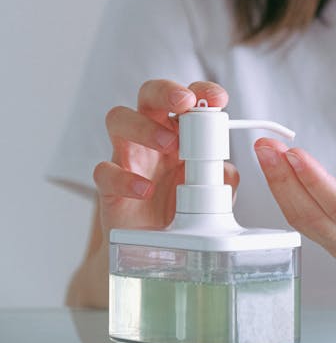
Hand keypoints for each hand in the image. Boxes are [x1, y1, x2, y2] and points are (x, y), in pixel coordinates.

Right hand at [93, 80, 238, 235]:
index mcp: (178, 130)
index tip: (217, 100)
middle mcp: (151, 135)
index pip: (186, 97)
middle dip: (166, 91)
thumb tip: (225, 169)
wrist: (153, 251)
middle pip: (148, 94)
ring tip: (169, 145)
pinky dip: (124, 178)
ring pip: (118, 118)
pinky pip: (104, 170)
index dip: (201, 91)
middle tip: (185, 103)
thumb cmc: (181, 210)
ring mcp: (127, 157)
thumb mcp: (213, 194)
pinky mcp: (108, 186)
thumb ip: (222, 178)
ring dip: (144, 126)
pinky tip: (145, 189)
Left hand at [255, 139, 335, 269]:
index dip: (315, 182)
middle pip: (315, 218)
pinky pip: (304, 220)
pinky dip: (287, 192)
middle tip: (267, 145)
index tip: (294, 153)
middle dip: (285, 180)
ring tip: (267, 150)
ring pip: (304, 222)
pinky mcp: (335, 244)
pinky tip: (278, 167)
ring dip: (280, 185)